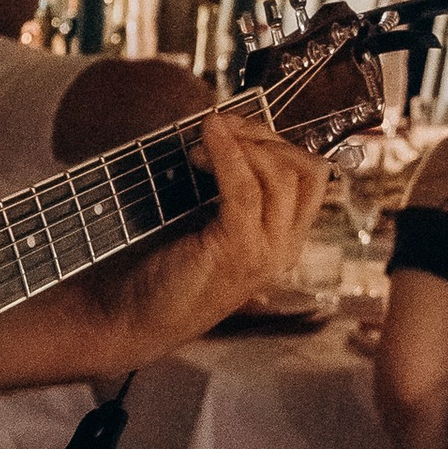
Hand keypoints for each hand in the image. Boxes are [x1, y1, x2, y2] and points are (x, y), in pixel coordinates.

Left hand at [102, 109, 327, 356]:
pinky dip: (227, 155)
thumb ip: (226, 190)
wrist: (135, 319)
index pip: (312, 176)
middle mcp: (284, 247)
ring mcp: (266, 252)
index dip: (276, 140)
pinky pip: (246, 190)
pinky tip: (204, 141)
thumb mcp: (207, 223)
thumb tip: (223, 130)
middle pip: (306, 170)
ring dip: (242, 143)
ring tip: (203, 139)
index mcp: (282, 239)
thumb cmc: (165, 268)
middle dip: (264, 135)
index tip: (233, 129)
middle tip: (220, 129)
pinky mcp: (239, 251)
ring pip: (281, 175)